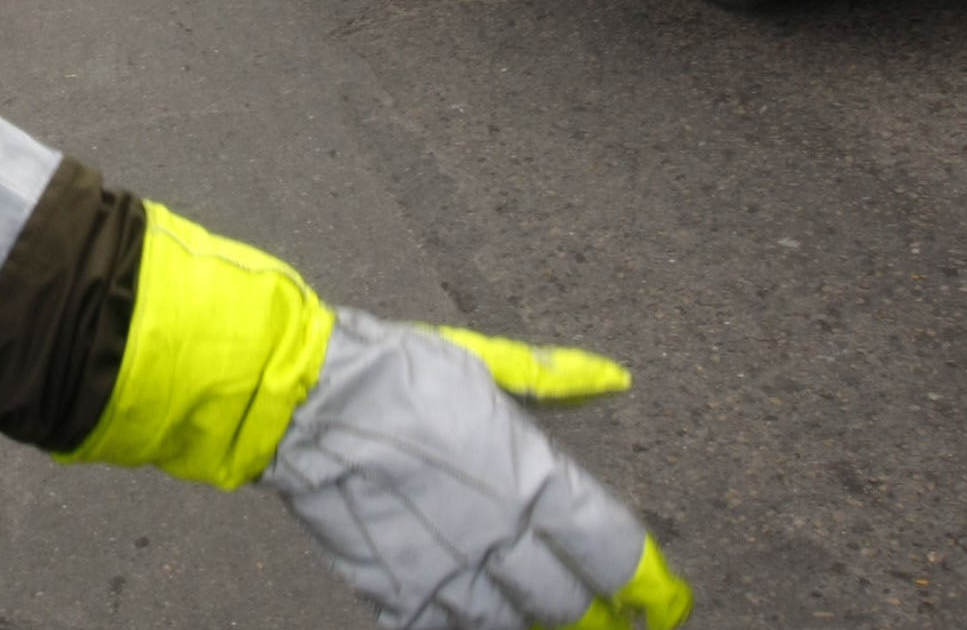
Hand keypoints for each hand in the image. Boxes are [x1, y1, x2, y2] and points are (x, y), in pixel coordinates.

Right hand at [263, 310, 689, 629]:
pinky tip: (466, 614)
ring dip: (530, 622)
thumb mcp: (482, 363)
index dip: (648, 587)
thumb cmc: (395, 372)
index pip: (614, 553)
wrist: (301, 401)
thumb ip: (554, 381)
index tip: (665, 602)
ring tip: (534, 612)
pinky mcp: (397, 592)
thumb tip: (616, 379)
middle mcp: (500, 539)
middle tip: (598, 612)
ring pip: (513, 629)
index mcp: (532, 482)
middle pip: (570, 606)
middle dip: (588, 611)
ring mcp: (448, 574)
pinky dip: (460, 628)